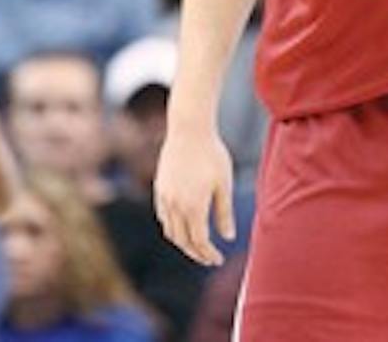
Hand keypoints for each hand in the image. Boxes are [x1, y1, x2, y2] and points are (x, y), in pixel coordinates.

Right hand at [155, 123, 234, 266]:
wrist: (189, 129)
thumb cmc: (211, 154)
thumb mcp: (223, 183)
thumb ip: (224, 212)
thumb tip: (228, 238)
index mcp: (193, 207)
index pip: (200, 242)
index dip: (209, 254)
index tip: (219, 259)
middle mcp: (175, 207)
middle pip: (183, 242)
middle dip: (196, 253)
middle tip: (208, 259)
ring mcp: (164, 198)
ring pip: (171, 232)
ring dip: (183, 243)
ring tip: (197, 245)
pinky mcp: (159, 189)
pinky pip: (164, 218)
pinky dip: (173, 228)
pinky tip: (183, 226)